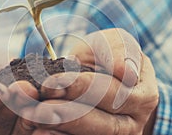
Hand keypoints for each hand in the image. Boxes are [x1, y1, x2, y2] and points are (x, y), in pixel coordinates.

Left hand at [19, 29, 158, 134]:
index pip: (110, 94)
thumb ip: (122, 52)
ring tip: (29, 117)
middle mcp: (131, 125)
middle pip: (97, 124)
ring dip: (54, 127)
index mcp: (142, 97)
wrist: (104, 75)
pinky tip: (37, 131)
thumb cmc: (108, 57)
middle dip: (61, 113)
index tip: (51, 82)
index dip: (80, 88)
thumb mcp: (115, 45)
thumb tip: (125, 72)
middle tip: (33, 106)